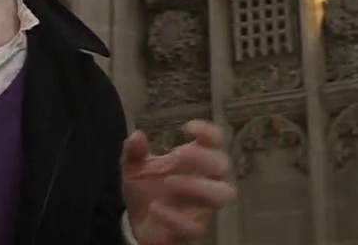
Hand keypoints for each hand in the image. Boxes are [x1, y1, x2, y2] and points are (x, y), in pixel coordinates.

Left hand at [122, 120, 236, 244]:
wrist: (139, 224)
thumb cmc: (146, 189)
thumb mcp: (134, 168)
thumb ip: (134, 152)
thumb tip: (136, 136)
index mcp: (196, 160)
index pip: (216, 140)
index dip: (208, 132)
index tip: (186, 128)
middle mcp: (206, 181)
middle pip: (223, 165)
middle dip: (202, 157)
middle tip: (175, 156)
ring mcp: (202, 206)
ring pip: (223, 194)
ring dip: (198, 185)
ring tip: (169, 182)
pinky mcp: (193, 230)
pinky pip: (196, 227)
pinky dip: (175, 217)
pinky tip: (155, 209)